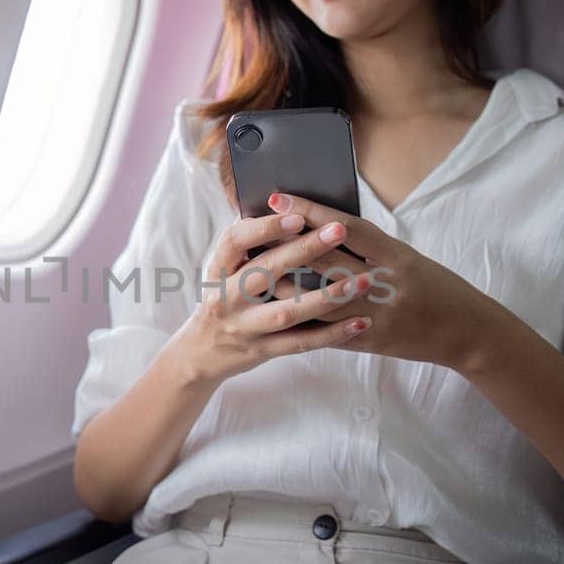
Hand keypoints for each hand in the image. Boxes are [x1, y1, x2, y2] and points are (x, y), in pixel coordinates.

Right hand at [162, 211, 374, 386]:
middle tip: (340, 231)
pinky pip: (301, 343)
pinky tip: (360, 321)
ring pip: (288, 312)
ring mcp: (244, 327)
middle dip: (304, 250)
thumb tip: (291, 210)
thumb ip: (251, 247)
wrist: (199, 353)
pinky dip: (333, 333)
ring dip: (328, 296)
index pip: (235, 241)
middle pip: (266, 272)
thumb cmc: (223, 299)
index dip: (265, 228)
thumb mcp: (223, 271)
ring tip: (364, 281)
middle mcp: (227, 297)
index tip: (297, 216)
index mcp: (218, 269)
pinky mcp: (262, 351)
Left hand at [267, 193, 512, 371]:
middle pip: (326, 264)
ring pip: (319, 300)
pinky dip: (303, 319)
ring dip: (285, 286)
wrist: (468, 332)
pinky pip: (329, 331)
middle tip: (251, 234)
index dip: (310, 212)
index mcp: (397, 257)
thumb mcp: (408, 258)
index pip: (346, 228)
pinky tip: (277, 310)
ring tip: (255, 272)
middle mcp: (386, 285)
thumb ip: (369, 247)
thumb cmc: (437, 286)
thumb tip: (322, 228)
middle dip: (286, 247)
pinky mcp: (370, 342)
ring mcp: (377, 316)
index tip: (279, 198)